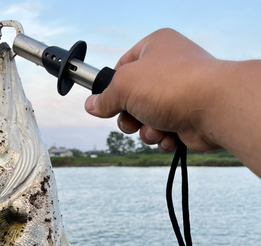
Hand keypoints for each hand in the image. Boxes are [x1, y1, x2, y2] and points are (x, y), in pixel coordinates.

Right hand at [85, 28, 222, 152]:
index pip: (122, 67)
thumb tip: (91, 106)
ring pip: (146, 120)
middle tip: (133, 119)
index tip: (105, 102)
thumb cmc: (172, 86)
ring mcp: (179, 95)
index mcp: (154, 48)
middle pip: (132, 99)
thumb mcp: (124, 86)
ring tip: (157, 127)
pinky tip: (172, 135)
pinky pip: (164, 133)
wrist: (214, 108)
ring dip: (146, 130)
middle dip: (129, 117)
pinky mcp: (187, 119)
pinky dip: (163, 138)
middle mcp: (168, 69)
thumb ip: (104, 97)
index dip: (112, 87)